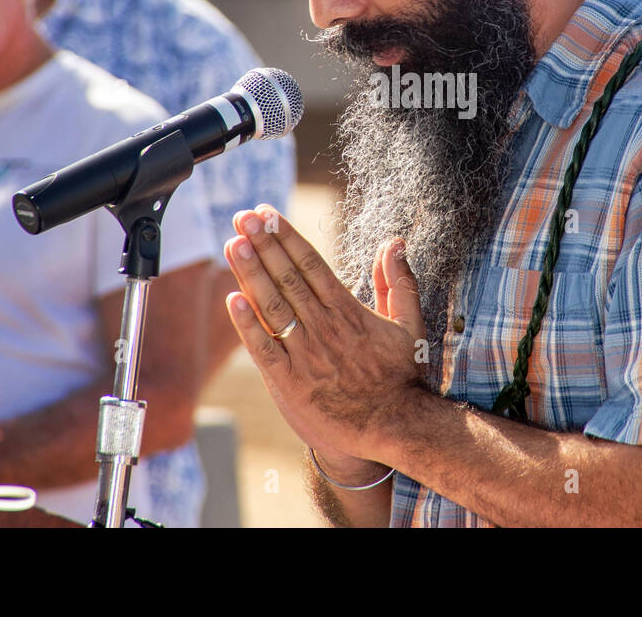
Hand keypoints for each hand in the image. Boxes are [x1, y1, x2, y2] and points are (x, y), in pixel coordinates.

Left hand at [222, 205, 427, 466]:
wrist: (395, 426)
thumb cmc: (402, 376)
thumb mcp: (410, 324)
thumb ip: (399, 282)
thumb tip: (395, 243)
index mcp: (348, 311)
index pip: (311, 264)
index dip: (286, 237)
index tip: (266, 214)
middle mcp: (324, 327)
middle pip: (287, 278)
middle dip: (263, 245)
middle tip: (242, 218)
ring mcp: (306, 355)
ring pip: (273, 307)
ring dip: (250, 274)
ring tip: (233, 245)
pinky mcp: (291, 383)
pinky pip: (264, 349)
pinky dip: (247, 325)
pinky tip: (231, 300)